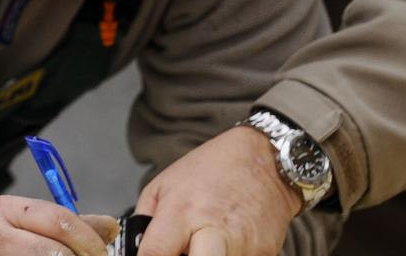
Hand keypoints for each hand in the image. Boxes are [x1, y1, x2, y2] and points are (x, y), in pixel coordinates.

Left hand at [133, 127, 300, 255]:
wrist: (265, 159)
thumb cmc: (212, 169)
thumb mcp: (165, 185)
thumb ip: (148, 222)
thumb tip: (139, 251)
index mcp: (182, 211)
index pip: (155, 254)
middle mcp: (213, 231)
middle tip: (178, 253)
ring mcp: (242, 246)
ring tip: (201, 242)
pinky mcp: (264, 253)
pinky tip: (225, 244)